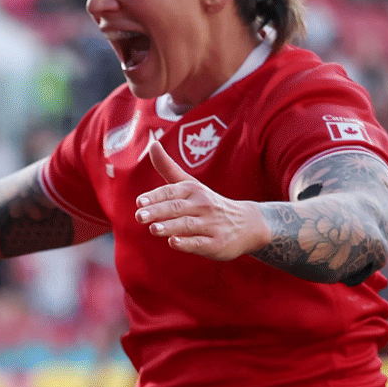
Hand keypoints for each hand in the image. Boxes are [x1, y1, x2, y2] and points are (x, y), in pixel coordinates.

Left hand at [136, 141, 269, 260]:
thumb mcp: (191, 184)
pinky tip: (174, 242)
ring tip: (153, 229)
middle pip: (177, 208)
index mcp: (193, 190)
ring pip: (187, 225)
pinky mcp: (216, 243)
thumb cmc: (209, 203)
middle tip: (139, 216)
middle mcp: (202, 205)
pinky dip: (187, 242)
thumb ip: (169, 168)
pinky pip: (200, 242)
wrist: (247, 224)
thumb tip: (153, 144)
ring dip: (170, 226)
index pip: (171, 191)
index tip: (140, 201)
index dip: (155, 196)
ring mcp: (210, 224)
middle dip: (158, 211)